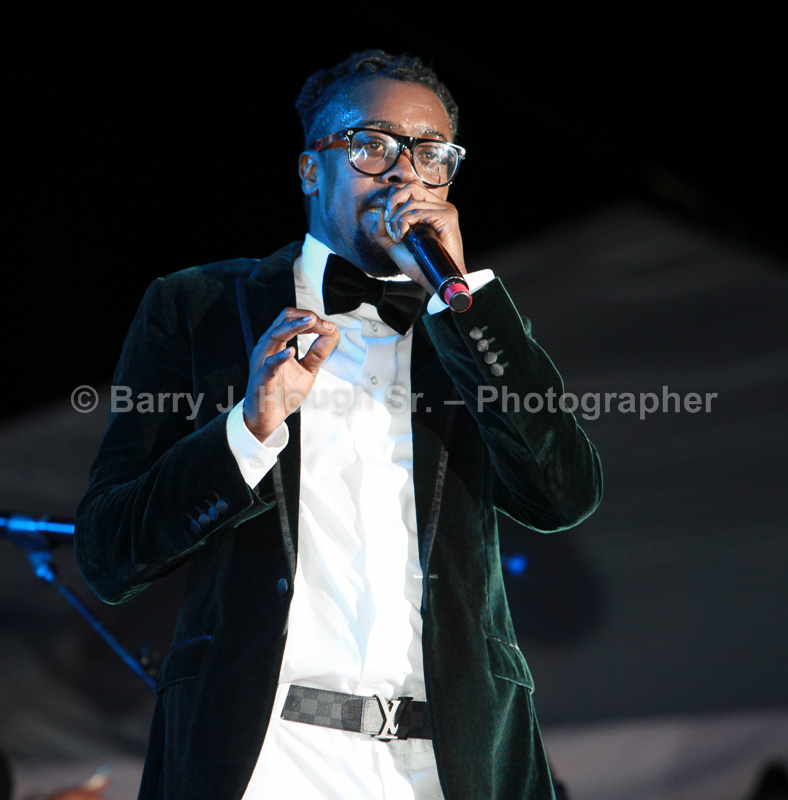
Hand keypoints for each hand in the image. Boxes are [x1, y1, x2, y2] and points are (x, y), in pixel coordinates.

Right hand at [243, 308, 338, 440]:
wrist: (267, 418)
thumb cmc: (283, 392)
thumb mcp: (307, 369)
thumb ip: (318, 352)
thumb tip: (332, 332)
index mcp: (276, 342)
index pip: (291, 318)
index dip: (311, 319)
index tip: (329, 327)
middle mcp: (267, 347)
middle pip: (283, 319)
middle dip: (306, 318)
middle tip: (325, 324)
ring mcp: (262, 361)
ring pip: (275, 335)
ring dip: (294, 327)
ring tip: (311, 323)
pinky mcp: (261, 378)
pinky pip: (269, 364)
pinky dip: (280, 356)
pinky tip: (291, 351)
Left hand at [369, 182, 465, 290]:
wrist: (436, 280)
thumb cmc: (419, 265)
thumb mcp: (394, 246)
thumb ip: (382, 230)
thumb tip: (378, 212)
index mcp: (430, 208)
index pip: (409, 188)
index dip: (393, 199)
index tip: (387, 222)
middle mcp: (439, 206)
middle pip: (411, 186)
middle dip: (393, 202)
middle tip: (389, 224)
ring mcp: (445, 210)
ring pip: (411, 202)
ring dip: (397, 220)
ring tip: (398, 237)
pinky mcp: (447, 218)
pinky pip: (418, 212)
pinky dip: (405, 223)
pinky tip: (404, 237)